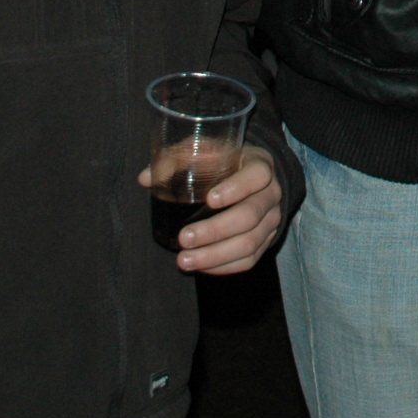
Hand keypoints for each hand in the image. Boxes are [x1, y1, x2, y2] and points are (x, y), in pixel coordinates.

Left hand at [138, 145, 283, 273]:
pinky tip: (201, 266)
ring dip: (215, 255)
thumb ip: (177, 158)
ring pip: (249, 243)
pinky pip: (249, 260)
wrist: (253, 179)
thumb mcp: (206, 150)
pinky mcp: (266, 241)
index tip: (209, 199)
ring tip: (185, 260)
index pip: (257, 176)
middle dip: (215, 231)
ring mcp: (271, 220)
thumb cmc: (225, 162)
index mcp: (260, 166)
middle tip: (184, 238)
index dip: (235, 189)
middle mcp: (272, 194)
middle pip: (249, 216)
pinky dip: (224, 266)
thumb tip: (146, 178)